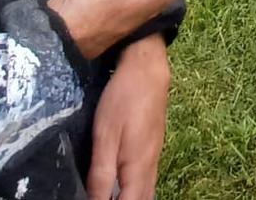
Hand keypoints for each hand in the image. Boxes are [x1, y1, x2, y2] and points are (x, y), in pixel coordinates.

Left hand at [87, 36, 170, 199]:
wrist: (146, 68)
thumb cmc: (123, 100)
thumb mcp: (105, 136)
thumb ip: (101, 173)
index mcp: (138, 168)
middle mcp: (150, 167)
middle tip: (102, 199)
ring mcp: (154, 156)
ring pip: (146, 192)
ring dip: (130, 199)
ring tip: (110, 196)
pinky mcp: (152, 146)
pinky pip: (147, 180)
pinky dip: (135, 191)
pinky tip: (121, 186)